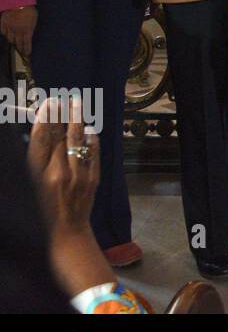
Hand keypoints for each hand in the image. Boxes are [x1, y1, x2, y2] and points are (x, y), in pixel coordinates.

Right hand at [0, 5, 36, 56]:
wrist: (18, 2)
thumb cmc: (29, 10)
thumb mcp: (34, 19)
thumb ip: (31, 28)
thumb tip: (29, 34)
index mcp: (27, 30)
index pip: (27, 43)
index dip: (27, 50)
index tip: (27, 54)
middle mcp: (17, 31)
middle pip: (18, 43)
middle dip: (20, 48)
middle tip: (22, 52)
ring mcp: (9, 28)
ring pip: (10, 39)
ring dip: (13, 42)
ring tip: (15, 44)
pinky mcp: (3, 24)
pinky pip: (3, 32)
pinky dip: (6, 34)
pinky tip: (8, 35)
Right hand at [27, 95, 98, 237]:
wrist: (65, 233)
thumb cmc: (41, 211)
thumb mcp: (30, 186)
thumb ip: (36, 162)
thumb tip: (41, 134)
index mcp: (38, 175)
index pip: (42, 140)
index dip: (45, 119)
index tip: (48, 104)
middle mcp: (59, 173)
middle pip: (60, 136)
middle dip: (62, 114)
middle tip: (63, 97)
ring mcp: (79, 175)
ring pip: (78, 140)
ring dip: (77, 120)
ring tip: (77, 103)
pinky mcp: (93, 178)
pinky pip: (92, 151)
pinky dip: (90, 138)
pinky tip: (88, 127)